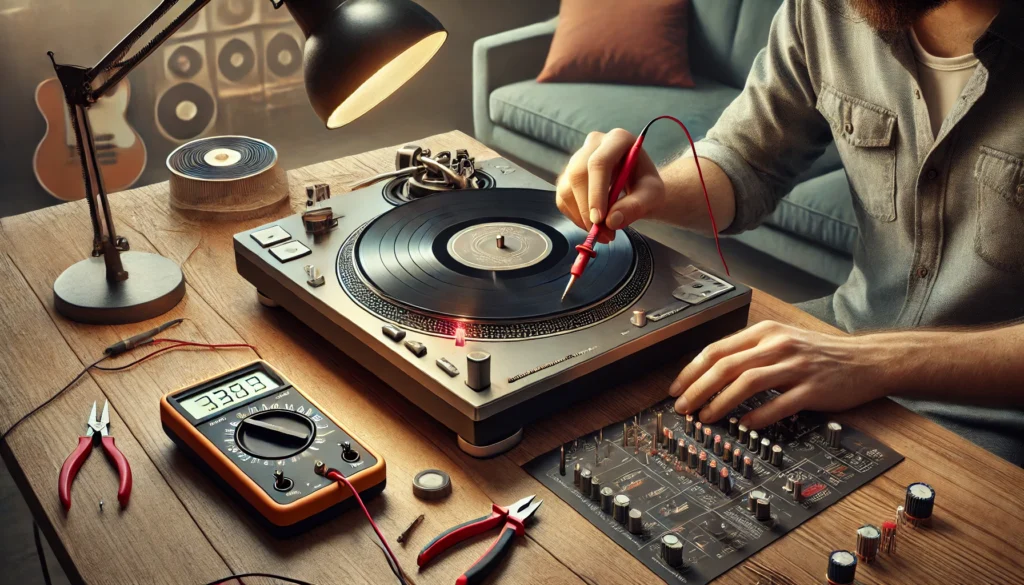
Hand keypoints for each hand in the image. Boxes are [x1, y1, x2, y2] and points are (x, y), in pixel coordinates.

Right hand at [555, 129, 664, 241]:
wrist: (639, 187)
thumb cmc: (647, 187)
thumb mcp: (652, 196)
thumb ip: (635, 207)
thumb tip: (611, 221)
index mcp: (617, 139)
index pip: (599, 163)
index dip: (596, 192)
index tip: (599, 220)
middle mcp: (594, 144)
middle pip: (578, 173)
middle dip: (586, 208)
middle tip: (601, 233)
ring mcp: (577, 158)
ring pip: (567, 188)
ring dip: (580, 216)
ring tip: (602, 234)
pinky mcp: (568, 176)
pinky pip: (563, 198)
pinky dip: (575, 217)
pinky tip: (592, 226)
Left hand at [668, 321, 891, 428]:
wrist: (867, 359)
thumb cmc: (819, 353)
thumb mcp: (781, 340)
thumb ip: (749, 352)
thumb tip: (710, 374)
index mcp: (765, 332)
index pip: (716, 349)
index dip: (691, 371)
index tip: (676, 389)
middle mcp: (777, 345)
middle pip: (726, 366)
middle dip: (698, 389)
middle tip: (683, 407)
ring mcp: (796, 366)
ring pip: (747, 382)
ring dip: (721, 402)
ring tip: (706, 418)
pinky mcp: (813, 388)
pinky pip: (779, 404)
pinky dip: (757, 416)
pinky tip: (743, 425)